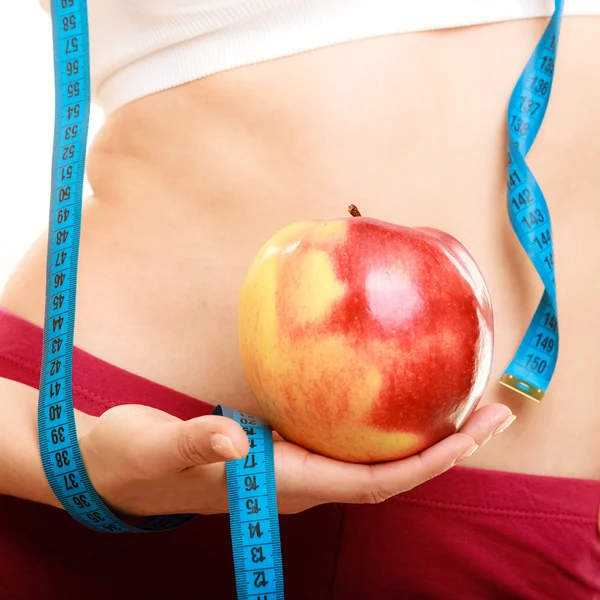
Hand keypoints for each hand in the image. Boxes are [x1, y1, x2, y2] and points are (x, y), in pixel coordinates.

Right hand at [79, 402, 513, 516]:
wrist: (116, 469)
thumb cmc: (134, 462)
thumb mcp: (156, 449)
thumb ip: (196, 444)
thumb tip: (233, 442)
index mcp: (282, 487)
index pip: (372, 484)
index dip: (428, 463)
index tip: (475, 432)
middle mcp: (299, 482)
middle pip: (390, 474)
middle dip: (446, 449)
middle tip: (493, 411)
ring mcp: (293, 465)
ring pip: (372, 458)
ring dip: (421, 435)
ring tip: (460, 402)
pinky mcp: (282, 446)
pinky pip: (345, 436)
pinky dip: (380, 419)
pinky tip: (390, 391)